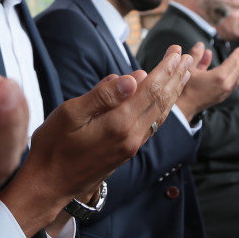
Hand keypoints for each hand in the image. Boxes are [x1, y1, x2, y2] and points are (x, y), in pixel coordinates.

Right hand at [0, 45, 194, 235]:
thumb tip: (132, 77)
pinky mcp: (126, 152)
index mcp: (119, 124)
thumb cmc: (53, 146)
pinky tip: (163, 101)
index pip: (150, 90)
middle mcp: (132, 137)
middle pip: (161, 102)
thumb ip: (103, 95)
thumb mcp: (71, 113)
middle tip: (188, 57)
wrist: (49, 185)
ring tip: (184, 74)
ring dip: (173, 92)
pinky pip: (152, 125)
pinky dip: (163, 107)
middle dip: (176, 77)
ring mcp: (131, 146)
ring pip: (160, 115)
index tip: (177, 52)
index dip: (165, 69)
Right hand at [177, 43, 238, 120]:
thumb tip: (201, 45)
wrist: (184, 106)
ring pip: (237, 79)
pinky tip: (235, 75)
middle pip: (237, 70)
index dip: (237, 55)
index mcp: (218, 77)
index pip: (232, 63)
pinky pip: (234, 85)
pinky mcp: (222, 97)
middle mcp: (225, 85)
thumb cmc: (185, 87)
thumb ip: (196, 55)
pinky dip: (237, 77)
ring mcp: (225, 92)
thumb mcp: (189, 68)